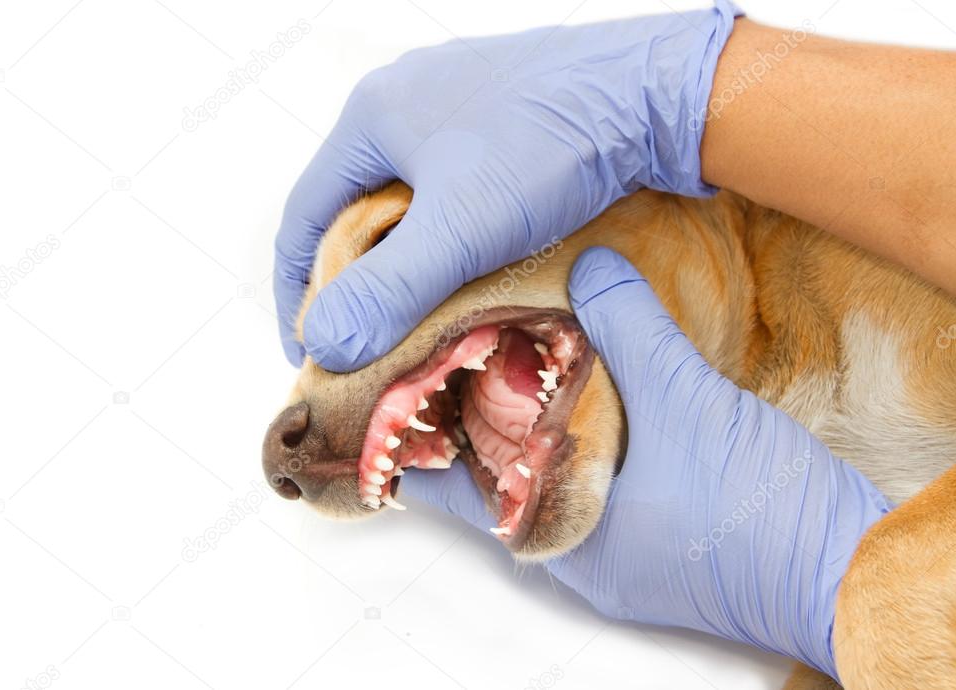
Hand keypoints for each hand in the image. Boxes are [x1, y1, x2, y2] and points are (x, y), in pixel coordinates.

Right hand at [275, 2, 739, 369]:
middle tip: (365, 340)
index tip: (309, 348)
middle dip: (353, 279)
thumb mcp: (461, 227)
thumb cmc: (552, 146)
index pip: (304, 216)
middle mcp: (405, 100)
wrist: (657, 96)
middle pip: (352, 209)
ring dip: (403, 260)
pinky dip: (445, 236)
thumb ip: (389, 289)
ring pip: (406, 201)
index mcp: (372, 114)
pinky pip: (450, 189)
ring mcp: (456, 104)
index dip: (298, 290)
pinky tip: (467, 270)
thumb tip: (325, 345)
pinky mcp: (502, 120)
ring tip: (414, 317)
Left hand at [403, 247, 891, 679]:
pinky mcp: (647, 538)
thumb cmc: (759, 512)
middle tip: (449, 344)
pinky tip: (580, 390)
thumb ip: (630, 327)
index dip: (417, 427)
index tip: (398, 373)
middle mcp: (565, 549)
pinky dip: (573, 437)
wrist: (842, 571)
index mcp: (552, 530)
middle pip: (491, 473)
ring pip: (541, 476)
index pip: (448, 482)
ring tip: (506, 354)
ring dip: (527, 423)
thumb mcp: (686, 401)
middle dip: (471, 413)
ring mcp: (607, 549)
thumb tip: (590, 264)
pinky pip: (586, 482)